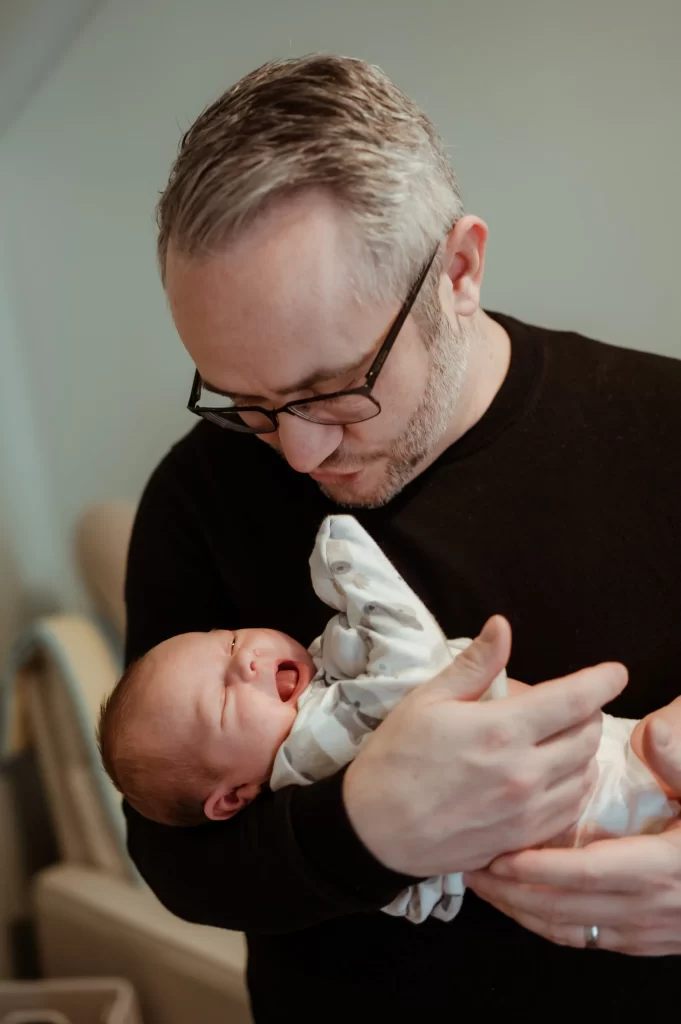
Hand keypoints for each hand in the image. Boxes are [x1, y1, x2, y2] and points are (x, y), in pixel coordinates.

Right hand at [343, 615, 626, 875]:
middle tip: (563, 704)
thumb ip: (474, 665)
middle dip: (586, 712)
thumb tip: (503, 626)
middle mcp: (524, 772)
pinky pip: (571, 809)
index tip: (614, 672)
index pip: (574, 699)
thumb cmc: (395, 759)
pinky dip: (573, 785)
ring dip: (581, 750)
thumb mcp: (427, 700)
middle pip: (587, 735)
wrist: (374, 831)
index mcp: (500, 730)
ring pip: (585, 773)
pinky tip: (553, 776)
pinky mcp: (523, 839)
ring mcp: (526, 810)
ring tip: (555, 738)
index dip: (602, 680)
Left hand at [467, 718, 680, 954]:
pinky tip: (527, 909)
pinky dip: (552, 927)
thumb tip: (651, 732)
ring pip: (573, 931)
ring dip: (525, 912)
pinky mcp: (650, 942)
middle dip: (514, 893)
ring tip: (486, 888)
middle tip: (473, 870)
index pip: (586, 873)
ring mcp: (651, 932)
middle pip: (568, 908)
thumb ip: (679, 759)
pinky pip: (590, 942)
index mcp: (661, 866)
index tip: (499, 857)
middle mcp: (652, 907)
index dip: (539, 869)